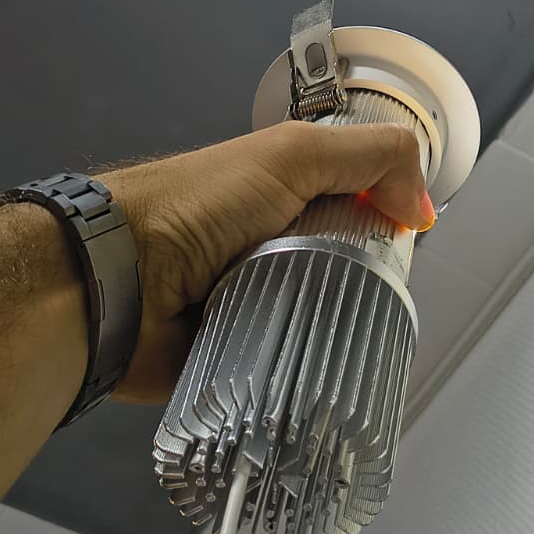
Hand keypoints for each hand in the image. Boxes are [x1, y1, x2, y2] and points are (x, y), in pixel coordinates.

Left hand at [106, 122, 434, 401]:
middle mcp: (271, 244)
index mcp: (283, 191)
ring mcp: (255, 301)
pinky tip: (330, 379)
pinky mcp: (240, 357)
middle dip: (370, 283)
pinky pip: (290, 368)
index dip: (387, 216)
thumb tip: (421, 210)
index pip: (358, 202)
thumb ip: (371, 158)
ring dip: (341, 330)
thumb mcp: (292, 155)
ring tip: (362, 342)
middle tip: (383, 296)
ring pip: (325, 320)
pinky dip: (307, 372)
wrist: (112, 283)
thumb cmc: (194, 206)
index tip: (407, 238)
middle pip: (349, 267)